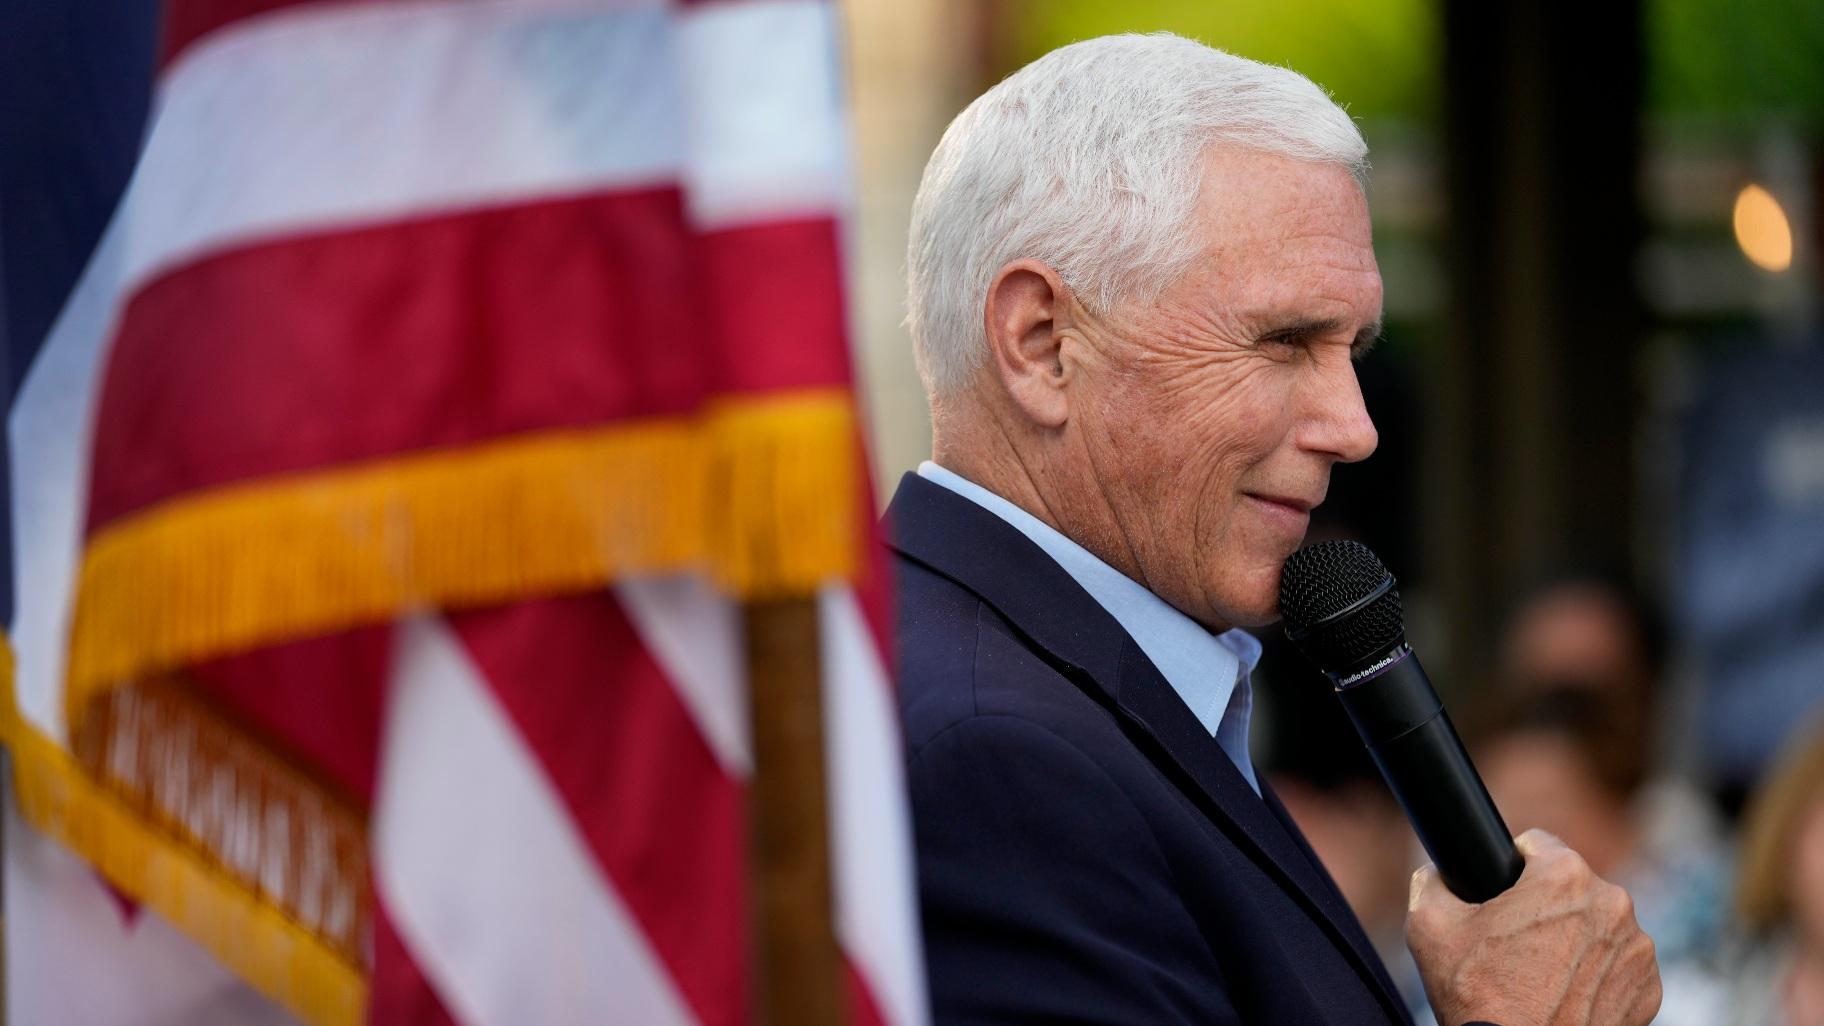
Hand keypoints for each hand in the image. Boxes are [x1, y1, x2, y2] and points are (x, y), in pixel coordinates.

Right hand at [1405, 829, 1660, 1025]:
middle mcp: (1614, 903)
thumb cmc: (1478, 995)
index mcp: (1565, 876)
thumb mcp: (1429, 925)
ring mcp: (1638, 949)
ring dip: (1574, 939)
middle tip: (1514, 942)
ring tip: (1540, 974)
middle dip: (1545, 906)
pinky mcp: (1650, 989)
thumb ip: (1432, 881)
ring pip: (1598, 925)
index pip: (1538, 844)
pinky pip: (1619, 966)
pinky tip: (1566, 995)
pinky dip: (1596, 976)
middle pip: (1571, 887)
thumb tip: (1438, 873)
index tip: (1504, 894)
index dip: (1513, 867)